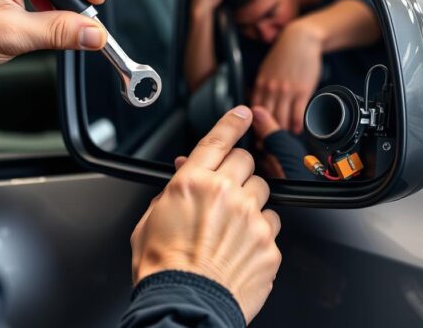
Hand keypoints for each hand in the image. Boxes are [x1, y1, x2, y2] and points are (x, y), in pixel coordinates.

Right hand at [130, 106, 281, 323]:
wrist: (184, 307)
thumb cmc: (163, 271)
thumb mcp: (150, 222)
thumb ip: (171, 193)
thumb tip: (183, 176)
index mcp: (192, 184)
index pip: (218, 140)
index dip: (232, 123)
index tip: (242, 114)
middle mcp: (226, 195)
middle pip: (246, 162)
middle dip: (238, 172)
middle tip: (227, 192)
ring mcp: (251, 218)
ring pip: (263, 192)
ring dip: (251, 202)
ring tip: (232, 228)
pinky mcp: (268, 243)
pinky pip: (272, 225)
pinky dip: (260, 232)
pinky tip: (241, 248)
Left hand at [251, 21, 321, 133]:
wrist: (300, 39)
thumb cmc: (284, 55)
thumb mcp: (266, 70)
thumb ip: (261, 88)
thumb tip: (257, 107)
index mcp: (260, 85)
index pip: (253, 113)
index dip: (255, 129)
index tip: (257, 140)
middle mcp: (270, 89)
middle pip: (266, 120)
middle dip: (266, 136)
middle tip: (269, 148)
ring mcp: (286, 91)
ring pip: (281, 120)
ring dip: (282, 133)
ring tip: (284, 142)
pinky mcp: (302, 91)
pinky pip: (297, 114)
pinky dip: (297, 126)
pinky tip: (297, 131)